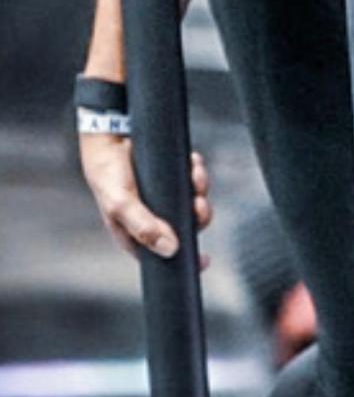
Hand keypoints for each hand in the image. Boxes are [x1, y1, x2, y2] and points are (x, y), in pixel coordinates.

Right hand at [80, 135, 212, 265]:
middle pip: (187, 226)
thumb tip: (171, 250)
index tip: (204, 260)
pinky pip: (193, 177)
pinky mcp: (172, 176)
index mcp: (138, 231)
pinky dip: (196, 170)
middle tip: (198, 204)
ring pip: (193, 201)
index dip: (184, 258)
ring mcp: (164, 196)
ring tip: (195, 175)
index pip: (163, 253)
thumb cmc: (106, 172)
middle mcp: (153, 216)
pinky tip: (192, 162)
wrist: (109, 135)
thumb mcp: (120, 204)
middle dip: (199, 215)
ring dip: (200, 188)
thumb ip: (143, 228)